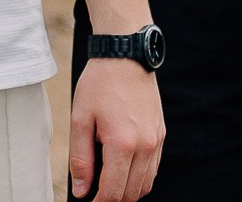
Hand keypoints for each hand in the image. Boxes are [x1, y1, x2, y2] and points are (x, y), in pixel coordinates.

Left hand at [69, 57, 164, 200]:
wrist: (127, 55)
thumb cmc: (100, 85)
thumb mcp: (80, 121)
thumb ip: (80, 159)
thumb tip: (82, 190)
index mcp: (122, 144)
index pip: (112, 193)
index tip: (86, 201)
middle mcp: (145, 145)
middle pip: (131, 194)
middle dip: (111, 200)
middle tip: (93, 193)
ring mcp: (157, 139)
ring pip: (146, 184)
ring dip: (127, 191)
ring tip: (107, 183)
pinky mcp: (161, 132)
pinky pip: (154, 168)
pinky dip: (139, 177)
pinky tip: (123, 169)